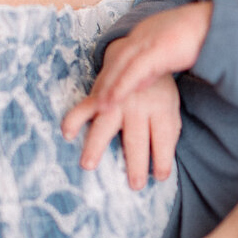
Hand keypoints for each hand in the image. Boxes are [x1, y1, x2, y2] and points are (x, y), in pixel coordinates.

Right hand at [62, 72, 180, 185]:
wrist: (140, 53)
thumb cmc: (157, 90)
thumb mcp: (171, 106)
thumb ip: (168, 131)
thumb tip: (162, 166)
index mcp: (161, 107)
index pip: (164, 138)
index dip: (163, 159)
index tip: (159, 177)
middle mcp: (138, 104)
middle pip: (137, 138)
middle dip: (136, 163)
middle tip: (135, 185)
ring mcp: (117, 99)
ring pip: (106, 124)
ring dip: (96, 145)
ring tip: (88, 165)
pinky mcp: (98, 93)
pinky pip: (83, 107)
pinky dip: (73, 119)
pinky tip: (67, 133)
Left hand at [100, 2, 212, 101]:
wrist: (219, 23)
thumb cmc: (203, 37)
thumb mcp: (172, 53)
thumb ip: (155, 66)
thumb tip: (141, 83)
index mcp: (147, 31)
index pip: (122, 54)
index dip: (110, 74)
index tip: (101, 91)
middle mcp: (144, 33)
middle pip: (117, 60)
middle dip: (104, 81)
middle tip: (93, 102)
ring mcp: (150, 39)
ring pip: (121, 66)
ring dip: (108, 87)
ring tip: (99, 106)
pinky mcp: (159, 48)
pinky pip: (135, 71)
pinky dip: (122, 86)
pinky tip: (114, 100)